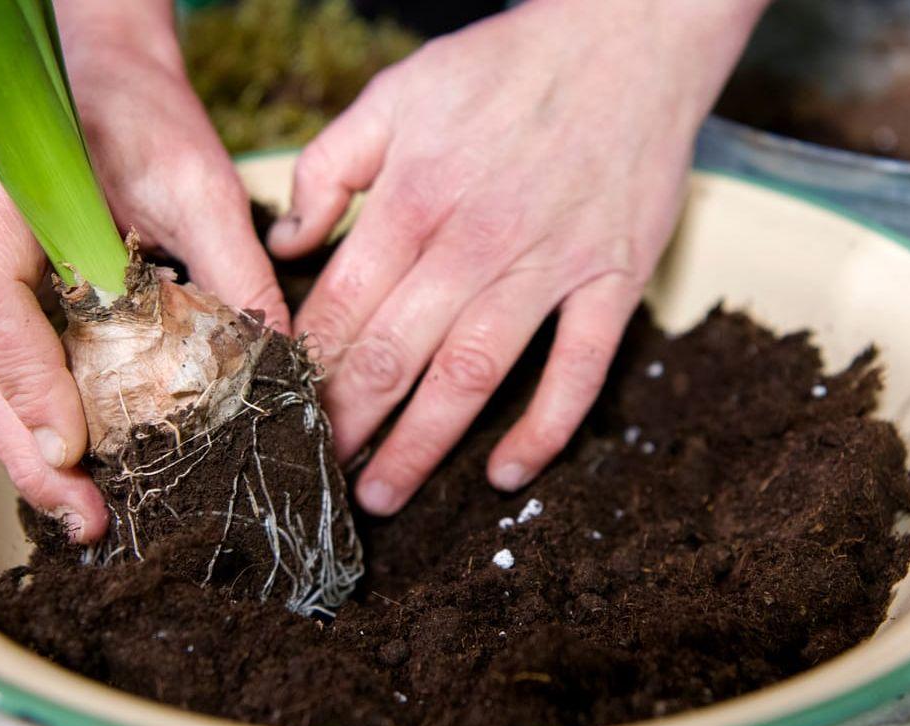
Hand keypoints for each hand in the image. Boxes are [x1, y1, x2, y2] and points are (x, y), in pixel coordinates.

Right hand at [0, 1, 286, 540]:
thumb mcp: (199, 184)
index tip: (73, 446)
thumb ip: (233, 269)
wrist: (105, 73)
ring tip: (86, 514)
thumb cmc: (143, 112)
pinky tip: (80, 468)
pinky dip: (41, 415)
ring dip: (31, 446)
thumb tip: (276, 363)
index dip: (24, 379)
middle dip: (27, 445)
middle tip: (84, 516)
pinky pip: (6, 360)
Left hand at [268, 0, 765, 513]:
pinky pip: (580, 370)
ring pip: (474, 375)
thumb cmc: (507, 65)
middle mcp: (476, 240)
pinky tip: (509, 473)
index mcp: (414, 197)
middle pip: (397, 355)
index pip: (344, 306)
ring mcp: (550, 265)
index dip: (307, 370)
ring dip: (424, 445)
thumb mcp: (398, 91)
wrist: (630, 38)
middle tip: (313, 475)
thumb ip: (332, 165)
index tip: (280, 414)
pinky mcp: (612, 278)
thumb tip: (286, 241)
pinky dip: (546, 428)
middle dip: (348, 424)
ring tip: (383, 496)